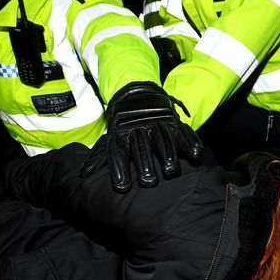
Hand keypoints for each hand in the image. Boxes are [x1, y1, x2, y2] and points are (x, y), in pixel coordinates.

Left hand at [81, 82, 202, 191]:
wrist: (136, 92)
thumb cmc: (121, 123)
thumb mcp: (109, 137)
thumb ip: (99, 156)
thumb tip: (83, 175)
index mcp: (121, 134)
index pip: (119, 153)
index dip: (120, 170)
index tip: (121, 187)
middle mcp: (138, 129)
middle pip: (142, 149)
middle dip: (145, 165)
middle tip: (148, 182)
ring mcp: (157, 124)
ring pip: (162, 140)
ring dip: (168, 155)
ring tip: (170, 170)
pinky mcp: (172, 121)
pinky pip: (183, 132)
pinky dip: (190, 142)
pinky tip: (196, 154)